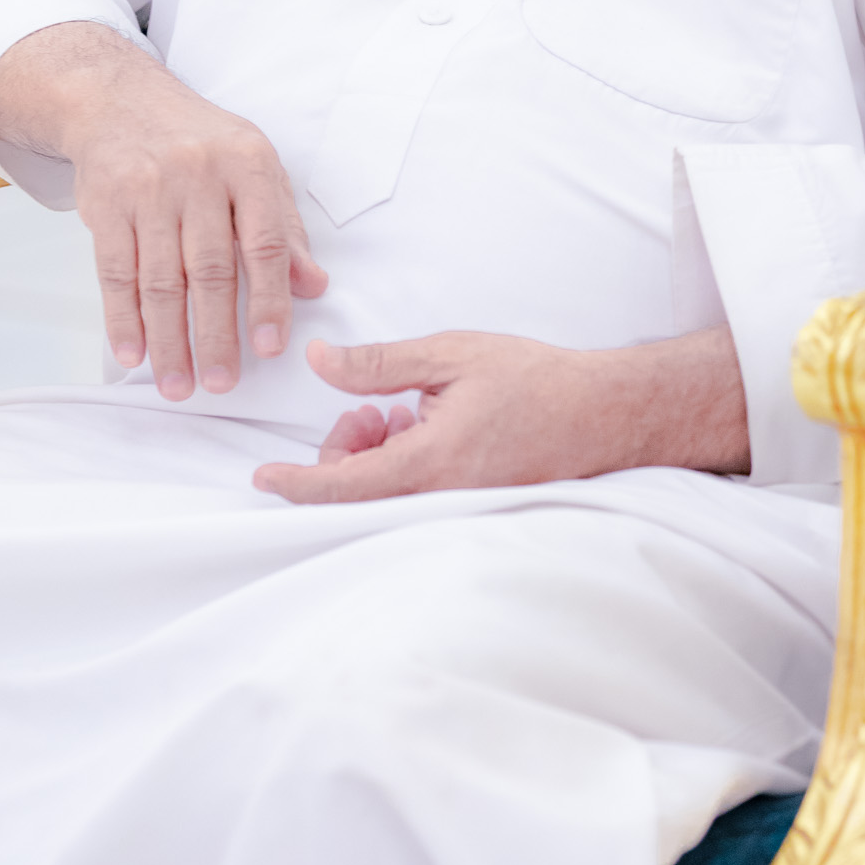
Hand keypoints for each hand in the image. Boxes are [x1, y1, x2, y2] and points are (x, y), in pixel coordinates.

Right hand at [0, 23, 325, 399]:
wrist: (120, 101)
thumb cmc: (200, 142)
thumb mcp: (255, 167)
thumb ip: (285, 227)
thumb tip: (314, 286)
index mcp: (246, 164)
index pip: (265, 241)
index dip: (269, 299)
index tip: (269, 348)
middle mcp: (197, 174)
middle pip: (210, 268)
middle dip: (216, 334)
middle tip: (222, 383)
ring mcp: (147, 189)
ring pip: (160, 279)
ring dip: (169, 340)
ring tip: (179, 384)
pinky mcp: (105, 204)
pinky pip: (115, 272)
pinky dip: (122, 320)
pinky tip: (133, 354)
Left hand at [253, 325, 748, 501]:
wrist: (604, 413)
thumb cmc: (535, 379)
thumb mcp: (451, 354)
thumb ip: (380, 363)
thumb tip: (320, 362)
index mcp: (430, 462)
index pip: (344, 486)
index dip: (295, 483)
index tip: (260, 479)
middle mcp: (440, 499)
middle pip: (357, 493)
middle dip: (344, 448)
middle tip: (373, 404)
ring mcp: (456, 511)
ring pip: (384, 496)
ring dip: (374, 454)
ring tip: (403, 408)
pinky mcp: (470, 510)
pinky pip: (414, 498)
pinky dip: (401, 464)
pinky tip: (424, 426)